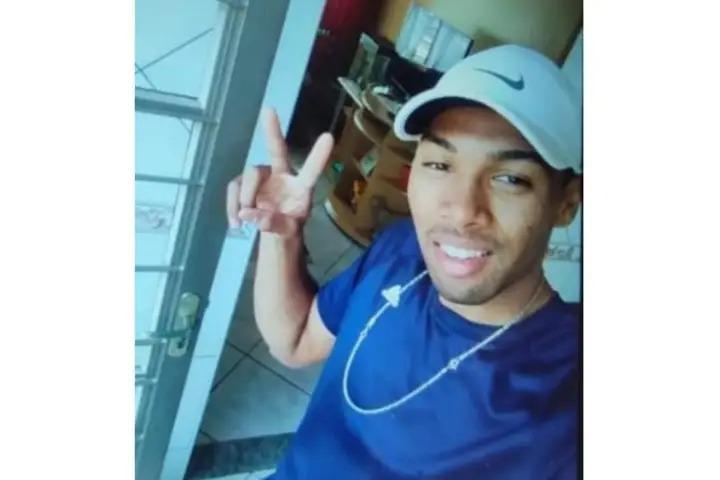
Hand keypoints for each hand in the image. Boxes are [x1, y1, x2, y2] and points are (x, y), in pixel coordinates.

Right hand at [226, 108, 333, 236]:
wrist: (273, 234)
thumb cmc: (288, 228)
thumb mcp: (286, 233)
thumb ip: (272, 224)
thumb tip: (248, 214)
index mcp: (301, 187)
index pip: (311, 171)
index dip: (318, 156)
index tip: (328, 136)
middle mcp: (282, 175)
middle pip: (276, 150)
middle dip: (272, 130)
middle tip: (269, 109)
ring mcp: (262, 178)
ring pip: (250, 175)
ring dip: (245, 198)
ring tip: (245, 221)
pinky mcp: (244, 184)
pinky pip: (235, 188)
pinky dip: (232, 206)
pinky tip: (236, 224)